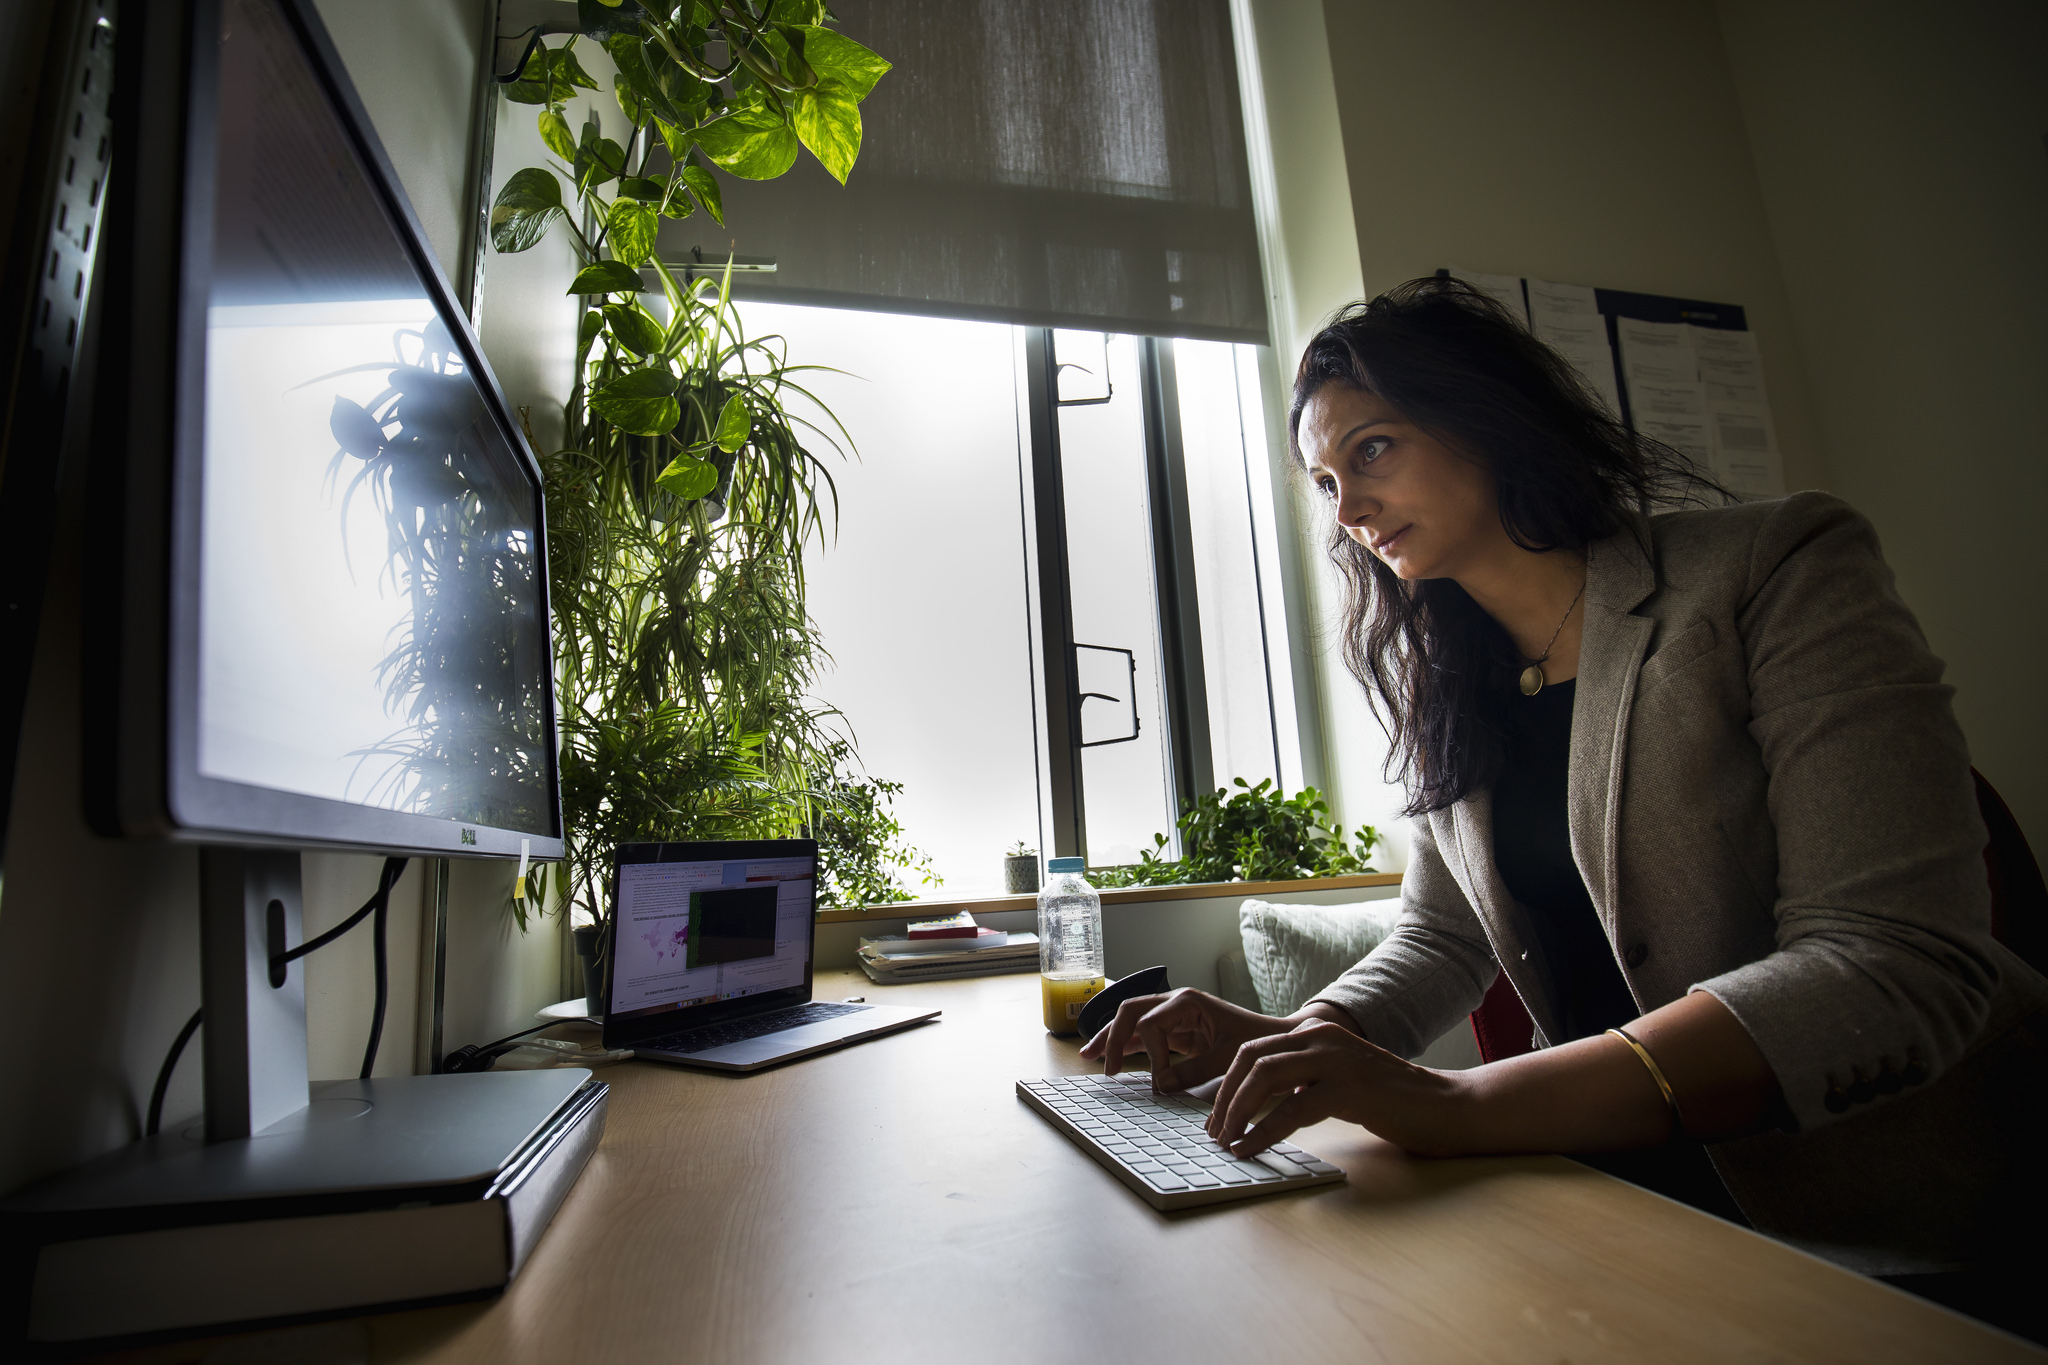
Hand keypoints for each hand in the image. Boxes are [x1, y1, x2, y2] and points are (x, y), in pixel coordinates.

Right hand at [1077, 988, 1291, 1091]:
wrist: (1276, 1039)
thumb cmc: (1257, 1042)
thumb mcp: (1228, 1058)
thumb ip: (1195, 1072)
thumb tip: (1162, 1087)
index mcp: (1188, 1002)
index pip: (1151, 1024)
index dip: (1151, 1055)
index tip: (1161, 1082)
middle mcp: (1175, 1003)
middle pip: (1130, 1012)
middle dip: (1112, 1036)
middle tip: (1102, 1064)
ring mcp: (1173, 1016)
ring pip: (1131, 1021)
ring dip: (1111, 1038)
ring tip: (1088, 1056)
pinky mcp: (1176, 1031)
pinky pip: (1143, 1035)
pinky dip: (1127, 1046)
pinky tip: (1112, 1060)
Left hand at [1206, 1019, 1470, 1156]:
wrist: (1446, 1107)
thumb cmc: (1392, 1100)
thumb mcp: (1339, 1078)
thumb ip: (1305, 1079)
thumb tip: (1260, 1104)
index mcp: (1315, 1032)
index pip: (1253, 1050)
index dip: (1227, 1085)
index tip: (1216, 1117)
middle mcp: (1321, 1037)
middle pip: (1250, 1060)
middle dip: (1224, 1098)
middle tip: (1215, 1132)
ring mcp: (1335, 1059)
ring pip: (1264, 1078)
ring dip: (1237, 1113)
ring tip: (1227, 1143)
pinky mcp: (1349, 1088)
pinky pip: (1291, 1108)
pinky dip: (1263, 1131)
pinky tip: (1250, 1149)